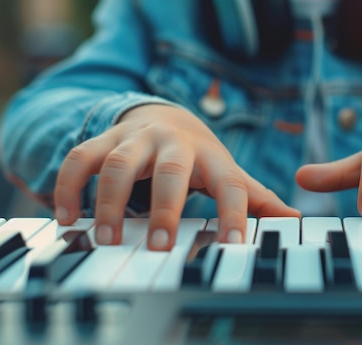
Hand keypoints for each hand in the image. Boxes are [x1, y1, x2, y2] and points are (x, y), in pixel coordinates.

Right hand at [54, 104, 299, 249]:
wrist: (165, 115)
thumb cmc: (200, 155)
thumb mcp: (228, 172)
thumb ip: (255, 197)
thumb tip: (294, 218)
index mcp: (212, 157)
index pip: (230, 186)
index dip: (234, 215)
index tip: (232, 247)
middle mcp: (174, 144)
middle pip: (171, 171)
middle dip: (165, 208)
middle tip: (159, 245)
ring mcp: (137, 139)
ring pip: (119, 163)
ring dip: (108, 200)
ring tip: (105, 237)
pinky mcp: (105, 138)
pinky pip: (81, 157)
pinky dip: (69, 185)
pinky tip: (67, 216)